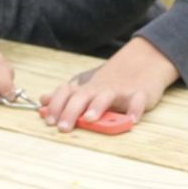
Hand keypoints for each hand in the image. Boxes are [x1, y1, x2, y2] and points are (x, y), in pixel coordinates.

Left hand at [42, 39, 176, 131]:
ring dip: (97, 106)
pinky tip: (131, 120)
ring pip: (106, 96)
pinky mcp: (140, 93)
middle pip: (82, 96)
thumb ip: (68, 97)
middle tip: (63, 127)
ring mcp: (121, 91)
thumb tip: (44, 100)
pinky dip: (135, 109)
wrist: (143, 62)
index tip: (49, 121)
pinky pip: (138, 100)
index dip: (56, 105)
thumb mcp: (90, 88)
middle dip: (70, 111)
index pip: (66, 93)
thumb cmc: (112, 82)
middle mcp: (101, 89)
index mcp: (88, 89)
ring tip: (89, 119)